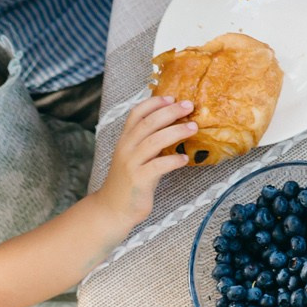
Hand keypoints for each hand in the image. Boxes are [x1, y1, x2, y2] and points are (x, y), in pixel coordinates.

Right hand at [98, 96, 194, 225]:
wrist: (112, 209)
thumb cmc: (129, 180)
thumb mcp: (135, 156)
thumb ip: (149, 140)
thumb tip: (175, 124)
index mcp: (125, 139)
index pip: (136, 113)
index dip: (154, 103)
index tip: (172, 97)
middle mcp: (126, 148)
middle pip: (148, 123)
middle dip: (170, 112)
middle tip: (189, 106)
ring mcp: (131, 164)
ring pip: (154, 141)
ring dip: (176, 131)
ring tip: (194, 127)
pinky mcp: (139, 180)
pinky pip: (159, 166)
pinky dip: (174, 160)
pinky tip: (185, 158)